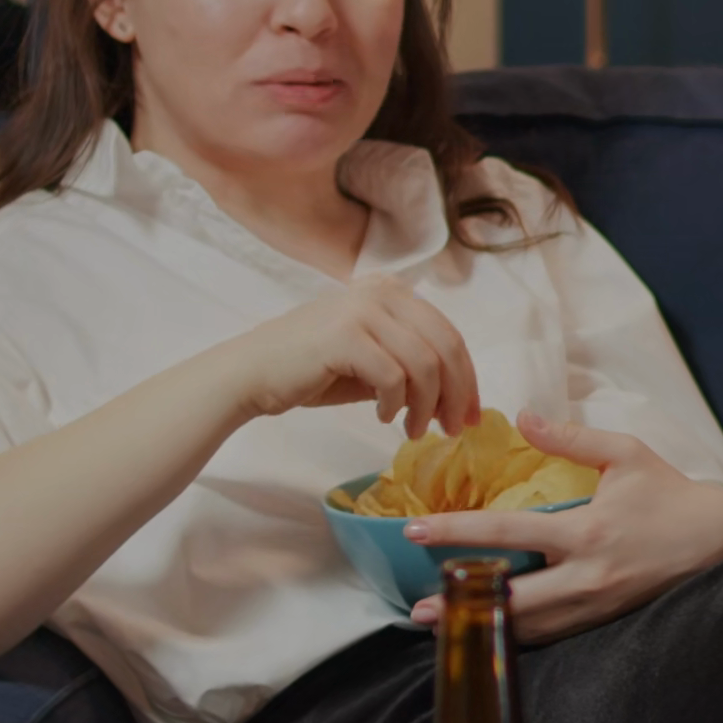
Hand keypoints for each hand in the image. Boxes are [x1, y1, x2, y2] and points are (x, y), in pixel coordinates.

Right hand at [227, 277, 479, 438]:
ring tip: (413, 431)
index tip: (470, 415)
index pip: (449, 334)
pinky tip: (383, 417)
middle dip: (457, 395)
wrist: (252, 372)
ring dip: (426, 407)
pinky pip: (394, 377)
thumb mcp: (372, 360)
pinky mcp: (345, 335)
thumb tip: (457, 397)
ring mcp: (362, 310)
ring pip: (424, 365)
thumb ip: (411, 366)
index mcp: (391, 291)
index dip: (467, 378)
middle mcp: (381, 292)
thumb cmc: (311, 370)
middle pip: (446, 346)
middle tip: (453, 429)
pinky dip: (396, 404)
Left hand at [405, 410, 722, 641]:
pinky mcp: (602, 622)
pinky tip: (489, 631)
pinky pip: (553, 634)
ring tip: (442, 626)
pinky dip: (518, 633)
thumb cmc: (669, 495)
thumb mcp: (625, 455)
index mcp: (584, 532)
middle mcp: (584, 577)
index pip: (506, 532)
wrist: (718, 544)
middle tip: (418, 608)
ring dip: (484, 627)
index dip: (457, 532)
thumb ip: (571, 438)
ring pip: (530, 626)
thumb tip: (522, 417)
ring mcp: (593, 607)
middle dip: (462, 606)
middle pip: (510, 599)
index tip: (417, 530)